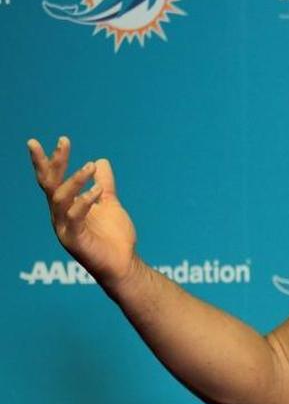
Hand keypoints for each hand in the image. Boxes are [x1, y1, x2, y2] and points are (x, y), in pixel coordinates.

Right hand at [29, 136, 138, 287]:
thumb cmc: (114, 237)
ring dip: (74, 180)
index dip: (53, 159)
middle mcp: (60, 215)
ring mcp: (65, 228)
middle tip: (64, 141)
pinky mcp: (74, 240)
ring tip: (90, 166)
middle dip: (54, 162)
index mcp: (66, 206)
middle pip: (50, 184)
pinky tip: (96, 192)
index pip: (54, 179)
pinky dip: (84, 202)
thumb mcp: (110, 204)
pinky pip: (74, 217)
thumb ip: (104, 184)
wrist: (123, 264)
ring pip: (60, 198)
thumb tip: (101, 160)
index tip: (61, 139)